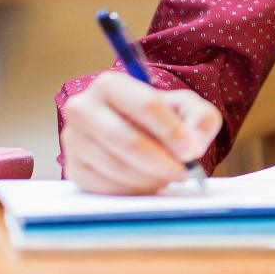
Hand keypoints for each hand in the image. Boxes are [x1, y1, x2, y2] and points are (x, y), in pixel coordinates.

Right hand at [61, 71, 221, 194]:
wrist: (135, 131)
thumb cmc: (161, 117)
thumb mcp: (188, 108)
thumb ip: (200, 119)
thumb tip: (191, 146)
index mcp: (111, 84)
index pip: (145, 105)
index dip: (171, 131)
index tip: (190, 150)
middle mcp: (84, 108)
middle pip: (128, 140)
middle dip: (162, 161)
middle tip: (184, 172)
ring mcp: (74, 140)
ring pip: (118, 167)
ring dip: (151, 178)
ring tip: (169, 176)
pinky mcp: (74, 168)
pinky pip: (106, 187)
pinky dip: (134, 190)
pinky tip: (149, 182)